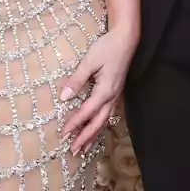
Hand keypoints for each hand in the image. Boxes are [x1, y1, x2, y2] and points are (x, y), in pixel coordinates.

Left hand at [59, 26, 137, 154]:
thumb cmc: (107, 47)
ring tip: (83, 149)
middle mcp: (112, 97)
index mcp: (105, 90)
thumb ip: (77, 80)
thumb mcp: (89, 61)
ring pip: (104, 121)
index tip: (63, 134)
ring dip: (93, 135)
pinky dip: (99, 125)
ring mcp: (116, 96)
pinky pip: (107, 114)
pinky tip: (95, 129)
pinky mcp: (116, 93)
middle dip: (85, 138)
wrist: (126, 39)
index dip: (74, 124)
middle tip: (73, 151)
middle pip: (98, 123)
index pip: (87, 112)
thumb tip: (63, 97)